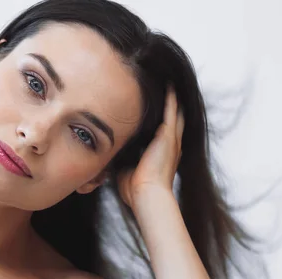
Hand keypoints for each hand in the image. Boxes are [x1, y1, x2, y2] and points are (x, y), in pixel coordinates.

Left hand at [117, 86, 184, 208]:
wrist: (146, 195)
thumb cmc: (135, 190)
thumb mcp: (126, 170)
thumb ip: (121, 160)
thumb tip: (105, 157)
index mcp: (164, 155)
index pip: (167, 133)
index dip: (166, 120)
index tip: (161, 108)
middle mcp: (171, 146)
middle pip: (176, 119)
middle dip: (173, 105)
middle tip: (171, 87)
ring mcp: (171, 140)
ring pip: (175, 112)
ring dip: (172, 98)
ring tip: (170, 80)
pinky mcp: (168, 136)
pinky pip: (171, 111)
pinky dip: (171, 98)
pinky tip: (169, 85)